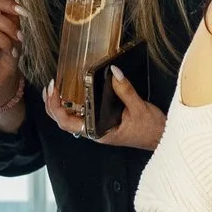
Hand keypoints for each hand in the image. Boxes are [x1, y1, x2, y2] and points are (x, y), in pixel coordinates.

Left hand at [43, 66, 165, 150]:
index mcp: (98, 132)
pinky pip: (82, 115)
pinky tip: (72, 95)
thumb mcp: (139, 108)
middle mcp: (94, 132)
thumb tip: (114, 72)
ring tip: (54, 89)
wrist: (161, 139)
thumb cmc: (151, 130)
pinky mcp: (102, 123)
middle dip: (52, 105)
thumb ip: (125, 90)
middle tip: (50, 86)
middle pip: (64, 122)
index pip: (67, 123)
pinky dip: (72, 105)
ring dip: (59, 105)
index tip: (54, 90)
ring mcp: (97, 128)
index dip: (56, 107)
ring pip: (71, 119)